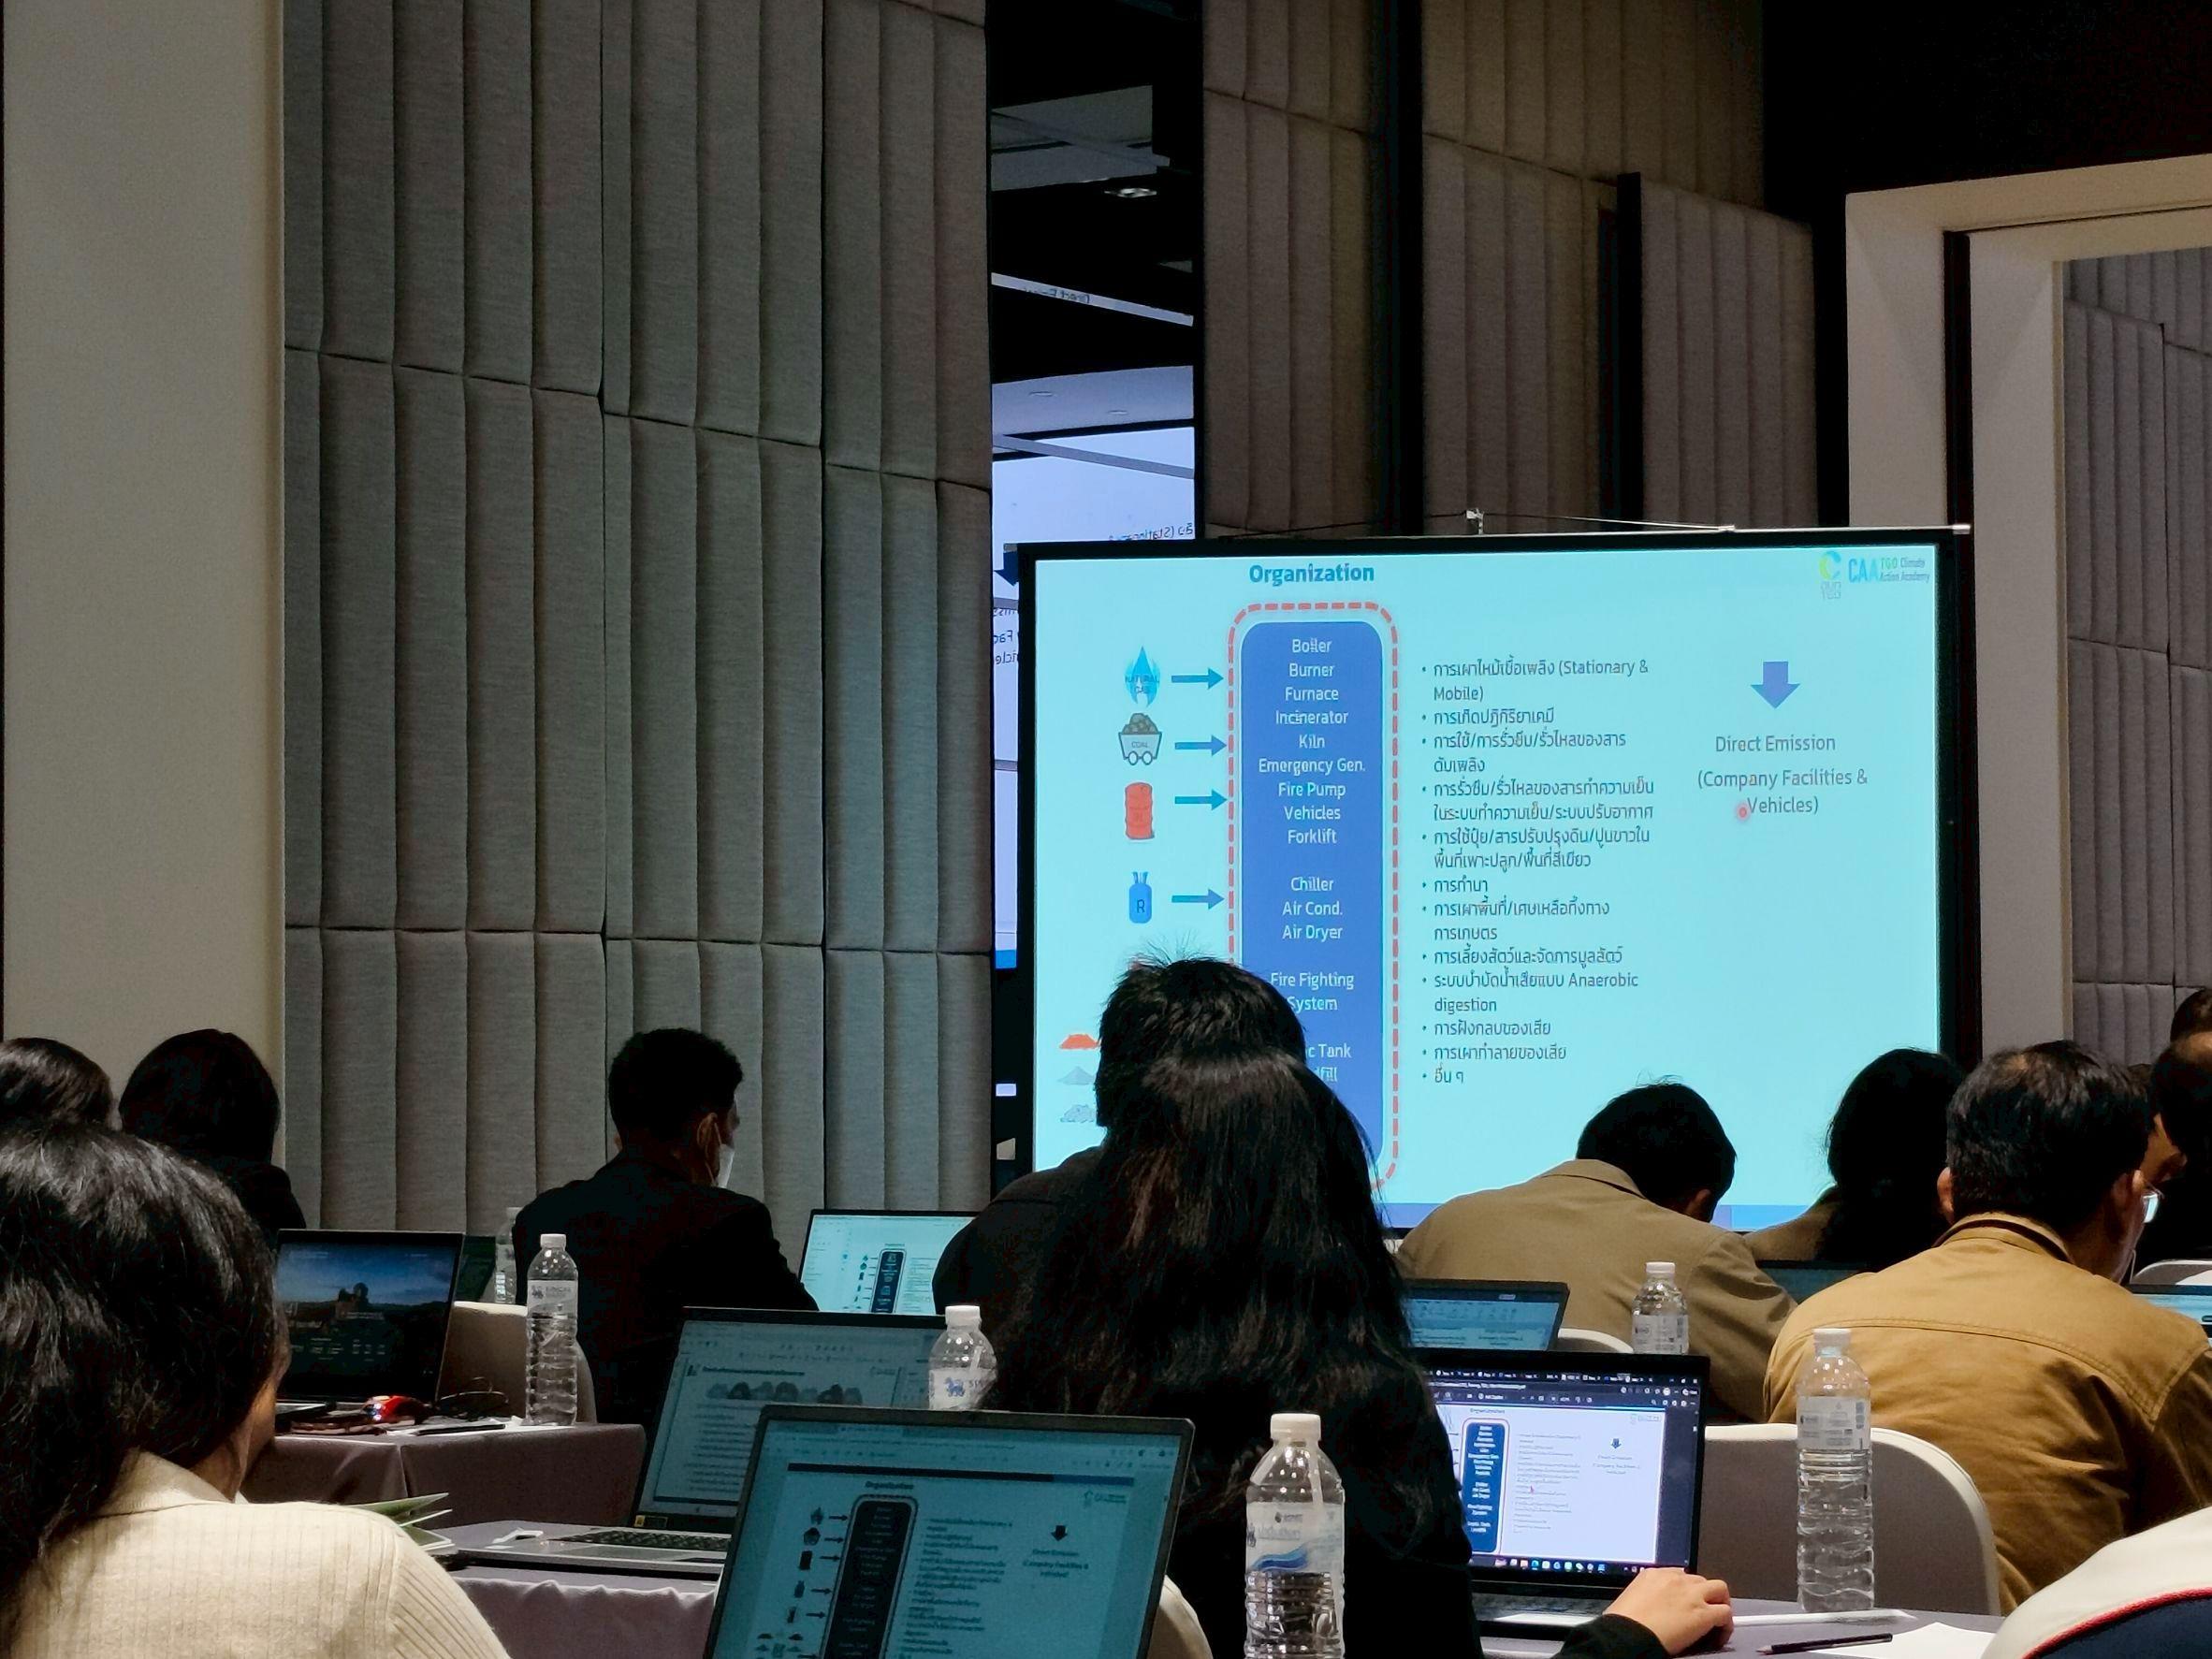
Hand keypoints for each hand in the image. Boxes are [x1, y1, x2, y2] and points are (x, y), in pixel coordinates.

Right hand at [1602, 1568, 1732, 1653]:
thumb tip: (1651, 1606)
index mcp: (1654, 1574)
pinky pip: (1725, 1613)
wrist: (1629, 1633)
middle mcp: (1676, 1579)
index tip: (1685, 1600)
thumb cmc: (1624, 1621)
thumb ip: (1645, 1595)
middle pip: (1700, 1580)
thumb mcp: (1630, 1598)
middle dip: (1704, 1594)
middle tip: (1702, 1609)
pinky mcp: (1703, 1614)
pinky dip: (1726, 1624)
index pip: (1679, 1574)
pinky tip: (1719, 1635)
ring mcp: (1692, 1595)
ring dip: (1720, 1602)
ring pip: (1720, 1589)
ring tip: (1717, 1619)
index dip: (1685, 1589)